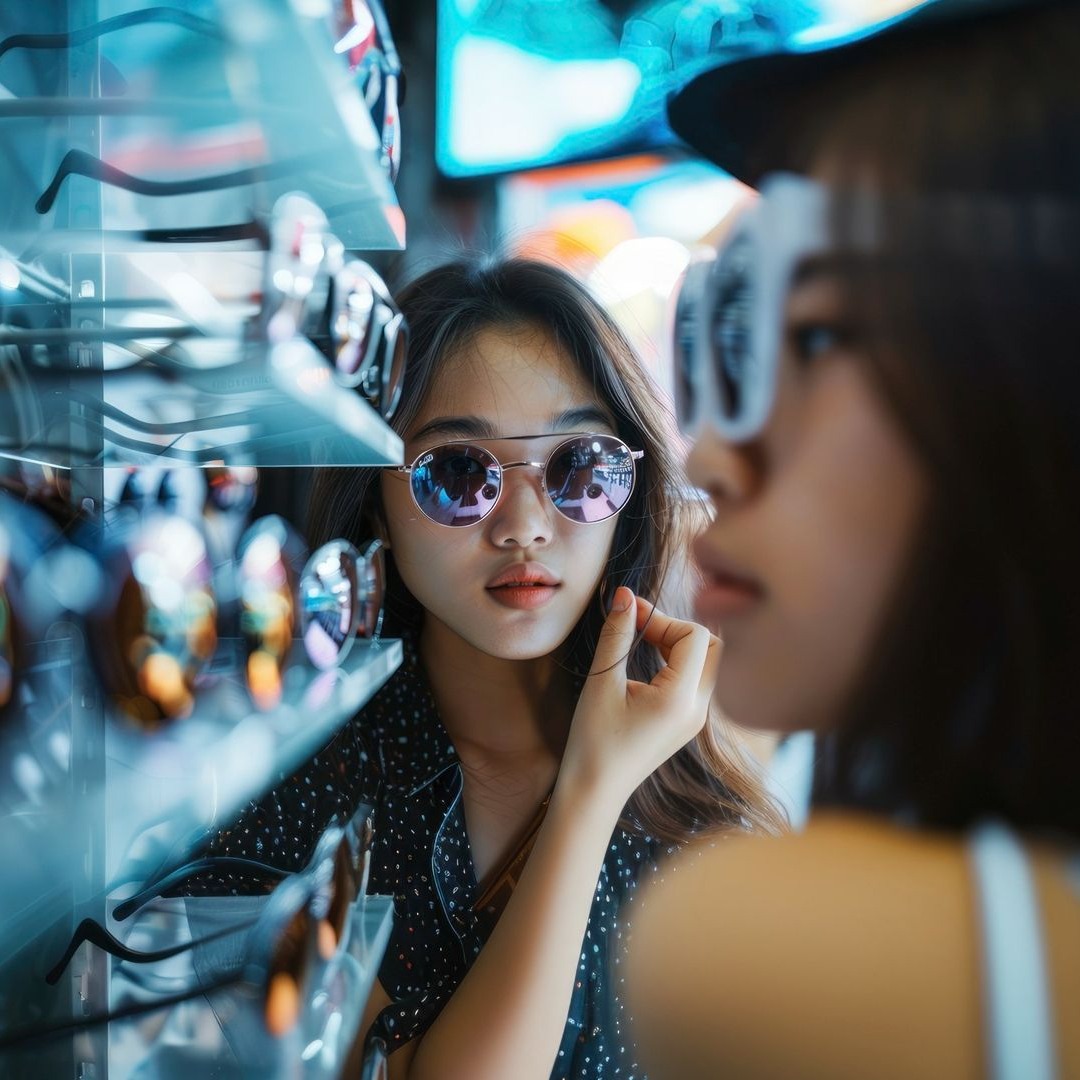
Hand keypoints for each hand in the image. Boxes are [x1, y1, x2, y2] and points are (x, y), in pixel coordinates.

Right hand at [559, 587, 719, 808]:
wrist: (595, 791)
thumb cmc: (593, 741)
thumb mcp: (601, 683)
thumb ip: (617, 635)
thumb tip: (624, 594)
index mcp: (680, 700)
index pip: (694, 636)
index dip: (663, 618)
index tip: (630, 616)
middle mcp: (698, 709)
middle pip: (713, 646)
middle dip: (679, 628)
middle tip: (642, 628)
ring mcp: (697, 718)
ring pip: (708, 661)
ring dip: (679, 643)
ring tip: (642, 642)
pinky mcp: (688, 722)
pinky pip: (697, 678)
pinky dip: (678, 661)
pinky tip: (649, 662)